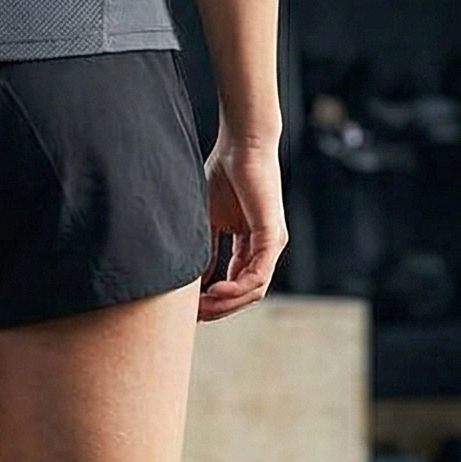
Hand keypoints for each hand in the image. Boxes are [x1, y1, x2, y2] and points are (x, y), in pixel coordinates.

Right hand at [198, 138, 286, 320]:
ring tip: (200, 307)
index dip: (211, 300)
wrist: (241, 144)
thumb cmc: (224, 174)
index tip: (187, 309)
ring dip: (225, 304)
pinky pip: (258, 275)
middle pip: (244, 294)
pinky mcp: (273, 237)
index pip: (234, 284)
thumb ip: (204, 251)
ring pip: (252, 291)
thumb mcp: (207, 221)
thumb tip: (194, 282)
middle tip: (191, 316)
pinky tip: (214, 291)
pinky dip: (236, 288)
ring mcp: (271, 245)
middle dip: (217, 309)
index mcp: (250, 246)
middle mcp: (264, 249)